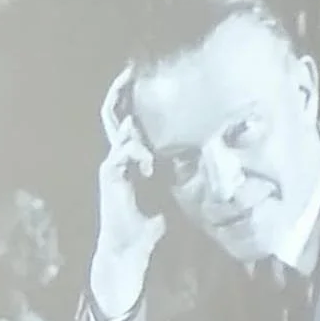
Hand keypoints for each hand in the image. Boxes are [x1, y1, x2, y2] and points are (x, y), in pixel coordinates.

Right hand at [91, 66, 167, 319]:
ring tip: (143, 115)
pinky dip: (135, 154)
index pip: (132, 124)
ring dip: (135, 127)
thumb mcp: (170, 195)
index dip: (134, 101)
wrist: (128, 250)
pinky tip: (146, 164)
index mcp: (132, 161)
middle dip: (120, 94)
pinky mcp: (109, 178)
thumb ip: (181, 179)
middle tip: (129, 70)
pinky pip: (121, 154)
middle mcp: (120, 160)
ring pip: (121, 132)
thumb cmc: (148, 226)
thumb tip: (210, 171)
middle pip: (117, 118)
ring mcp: (112, 167)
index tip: (145, 79)